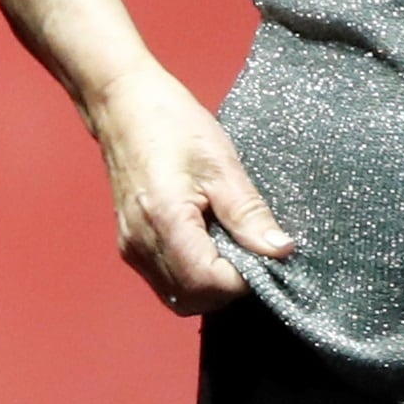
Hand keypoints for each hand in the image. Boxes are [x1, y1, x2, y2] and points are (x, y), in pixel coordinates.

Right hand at [85, 66, 293, 315]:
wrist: (123, 104)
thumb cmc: (172, 123)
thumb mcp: (221, 163)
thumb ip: (249, 214)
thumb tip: (281, 251)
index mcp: (164, 220)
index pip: (210, 283)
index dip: (244, 278)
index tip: (262, 252)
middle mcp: (141, 244)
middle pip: (194, 299)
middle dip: (228, 285)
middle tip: (247, 248)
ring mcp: (131, 247)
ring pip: (179, 297)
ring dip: (210, 283)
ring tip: (226, 242)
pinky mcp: (129, 245)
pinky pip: (165, 281)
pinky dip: (191, 275)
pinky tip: (205, 242)